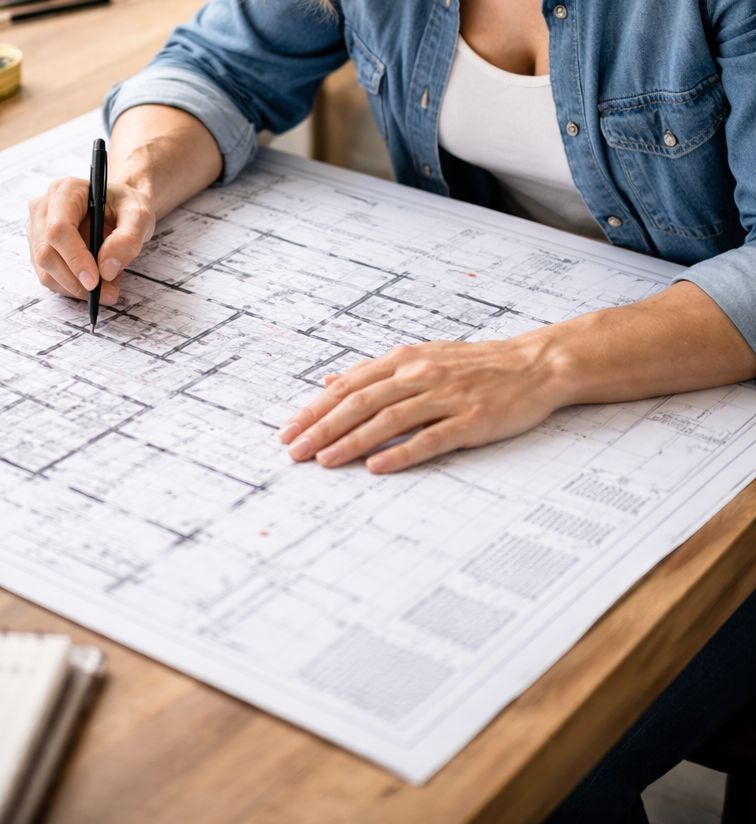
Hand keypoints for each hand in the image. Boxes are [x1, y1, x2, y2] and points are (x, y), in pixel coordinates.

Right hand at [27, 175, 155, 303]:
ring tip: (108, 283)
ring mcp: (38, 229)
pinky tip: (97, 279)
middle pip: (47, 253)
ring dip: (76, 287)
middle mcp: (44, 208)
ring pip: (46, 271)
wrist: (120, 207)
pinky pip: (50, 278)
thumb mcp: (139, 216)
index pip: (58, 229)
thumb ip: (128, 239)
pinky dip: (73, 287)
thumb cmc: (126, 206)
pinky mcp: (39, 249)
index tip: (95, 281)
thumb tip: (106, 269)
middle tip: (108, 292)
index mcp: (65, 191)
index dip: (74, 258)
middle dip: (76, 281)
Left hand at [278, 335, 560, 473]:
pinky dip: (401, 453)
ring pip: (389, 421)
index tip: (289, 431)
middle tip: (294, 451)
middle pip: (361, 402)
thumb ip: (376, 372)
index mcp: (405, 360)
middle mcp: (420, 375)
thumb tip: (329, 380)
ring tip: (325, 461)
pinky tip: (377, 466)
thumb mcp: (422, 357)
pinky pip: (431, 438)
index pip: (350, 386)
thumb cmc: (476, 365)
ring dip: (352, 442)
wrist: (534, 365)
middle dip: (323, 428)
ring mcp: (446, 397)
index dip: (316, 409)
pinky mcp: (471, 420)